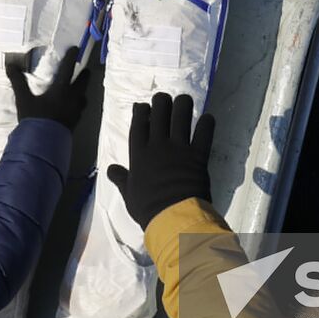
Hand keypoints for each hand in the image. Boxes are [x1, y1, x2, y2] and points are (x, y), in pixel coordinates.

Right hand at [5, 49, 86, 130]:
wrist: (43, 143)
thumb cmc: (35, 118)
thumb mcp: (23, 99)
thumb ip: (18, 81)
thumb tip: (10, 65)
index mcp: (61, 89)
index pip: (68, 69)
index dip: (72, 57)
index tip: (75, 49)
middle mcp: (72, 98)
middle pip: (83, 83)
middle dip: (84, 75)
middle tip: (85, 70)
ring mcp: (75, 111)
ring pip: (83, 97)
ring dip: (82, 91)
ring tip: (79, 89)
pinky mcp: (75, 122)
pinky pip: (80, 109)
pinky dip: (78, 104)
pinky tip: (72, 107)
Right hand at [106, 93, 215, 229]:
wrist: (173, 217)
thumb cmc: (148, 208)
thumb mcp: (128, 193)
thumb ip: (121, 178)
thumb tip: (111, 169)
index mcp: (139, 153)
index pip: (139, 122)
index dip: (142, 110)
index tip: (144, 106)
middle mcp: (159, 144)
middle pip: (160, 110)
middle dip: (162, 100)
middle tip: (166, 102)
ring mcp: (180, 147)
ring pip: (182, 113)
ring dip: (183, 104)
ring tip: (184, 103)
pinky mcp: (199, 154)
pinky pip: (205, 132)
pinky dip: (207, 123)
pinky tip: (207, 119)